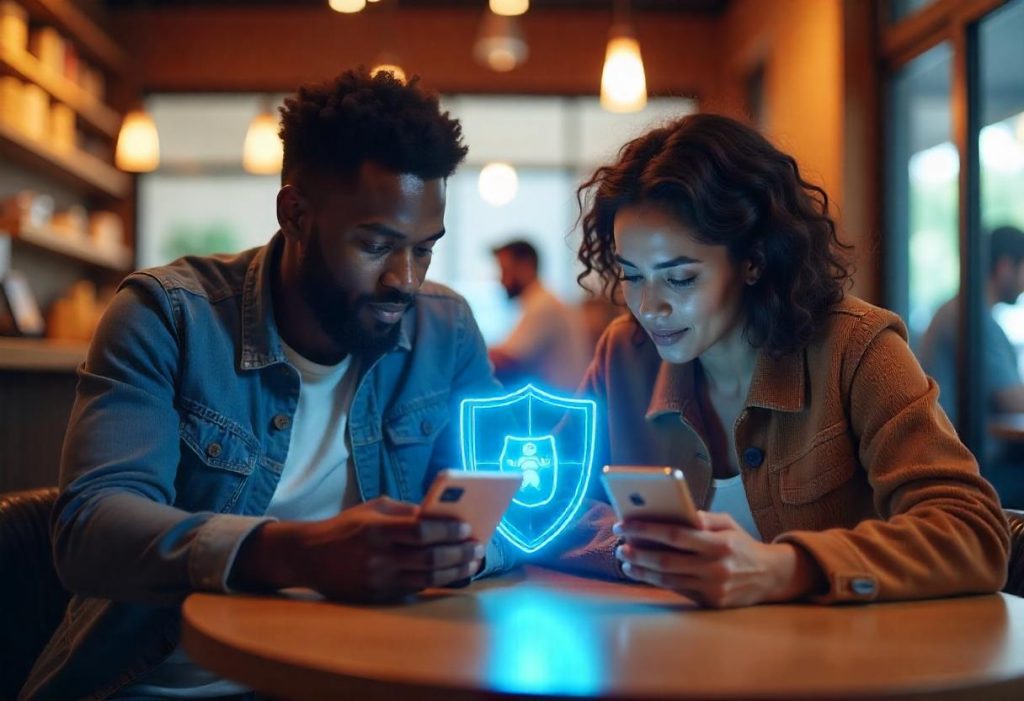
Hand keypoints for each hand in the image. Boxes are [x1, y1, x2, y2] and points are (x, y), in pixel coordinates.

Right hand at [232, 497, 483, 601]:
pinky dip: (437, 582)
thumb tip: (442, 515)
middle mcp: (378, 556)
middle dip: (460, 553)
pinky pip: (414, 589)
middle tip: (479, 548)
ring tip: (472, 564)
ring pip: (427, 579)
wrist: (310, 556)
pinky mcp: (377, 596)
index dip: (447, 530)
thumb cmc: (347, 527)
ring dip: (455, 572)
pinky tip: (452, 575)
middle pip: (429, 558)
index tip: (467, 527)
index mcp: (377, 529)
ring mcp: (378, 579)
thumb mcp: (373, 509)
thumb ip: (406, 512)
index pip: (421, 531)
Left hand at [614, 511, 822, 607]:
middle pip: (666, 560)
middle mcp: (716, 568)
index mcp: (721, 543)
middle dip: (637, 553)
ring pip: (668, 579)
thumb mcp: (728, 524)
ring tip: (625, 561)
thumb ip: (702, 517)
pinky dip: (657, 581)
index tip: (624, 524)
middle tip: (618, 546)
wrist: (771, 576)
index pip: (675, 535)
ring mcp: (713, 588)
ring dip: (641, 570)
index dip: (646, 530)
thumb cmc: (742, 544)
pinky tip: (643, 572)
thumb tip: (673, 511)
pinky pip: (677, 590)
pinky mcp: (710, 603)